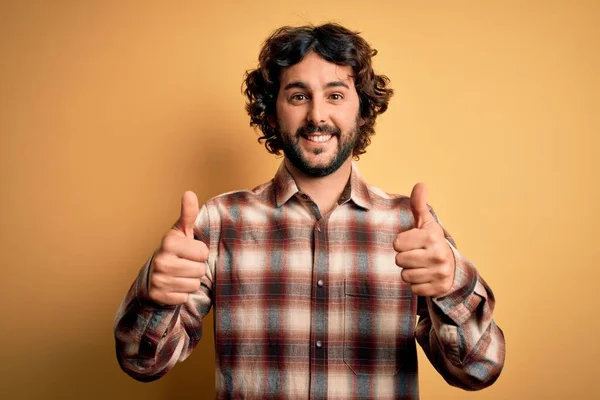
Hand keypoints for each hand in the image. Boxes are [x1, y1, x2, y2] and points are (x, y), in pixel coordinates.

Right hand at [148, 191, 207, 305]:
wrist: (153, 274)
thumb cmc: (174, 250)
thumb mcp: (182, 231)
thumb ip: (188, 214)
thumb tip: (189, 193)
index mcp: (169, 242)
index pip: (203, 252)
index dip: (200, 253)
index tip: (190, 251)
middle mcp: (161, 260)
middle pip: (200, 270)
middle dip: (197, 269)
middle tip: (186, 264)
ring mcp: (158, 279)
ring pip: (194, 285)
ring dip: (191, 282)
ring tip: (181, 275)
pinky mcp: (158, 296)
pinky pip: (184, 298)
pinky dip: (182, 294)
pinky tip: (174, 286)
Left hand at [393, 183, 454, 296]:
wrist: (451, 267)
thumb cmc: (431, 242)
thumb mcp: (425, 223)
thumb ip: (418, 205)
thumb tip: (421, 184)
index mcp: (432, 237)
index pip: (397, 243)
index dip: (401, 243)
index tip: (412, 242)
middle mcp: (438, 255)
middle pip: (399, 260)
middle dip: (404, 258)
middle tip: (416, 255)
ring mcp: (440, 273)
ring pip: (405, 276)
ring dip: (409, 272)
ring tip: (420, 266)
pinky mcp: (439, 289)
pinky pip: (413, 289)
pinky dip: (416, 285)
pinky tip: (425, 277)